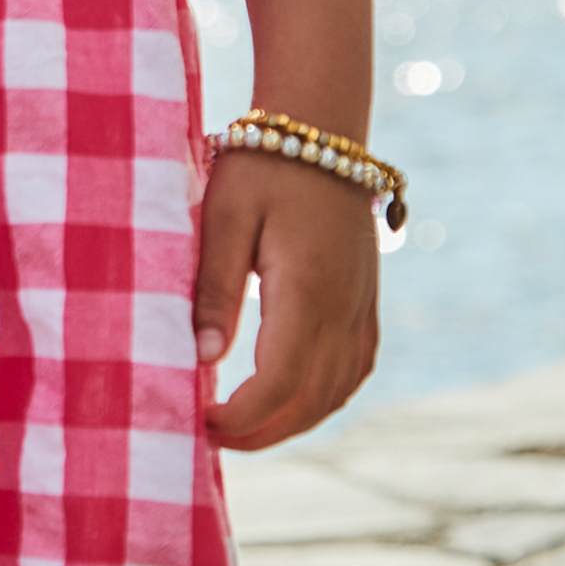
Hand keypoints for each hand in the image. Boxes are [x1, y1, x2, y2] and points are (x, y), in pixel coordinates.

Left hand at [194, 146, 380, 450]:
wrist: (321, 126)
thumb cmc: (263, 165)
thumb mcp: (224, 217)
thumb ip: (214, 289)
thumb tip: (200, 359)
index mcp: (308, 292)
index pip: (279, 382)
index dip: (240, 417)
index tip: (197, 422)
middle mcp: (345, 310)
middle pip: (310, 401)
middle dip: (260, 432)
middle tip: (208, 439)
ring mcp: (363, 308)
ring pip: (336, 394)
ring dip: (291, 422)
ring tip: (240, 429)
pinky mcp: (366, 302)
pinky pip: (352, 371)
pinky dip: (321, 399)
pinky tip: (289, 402)